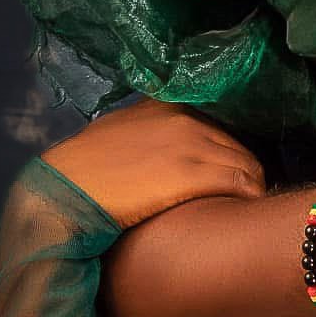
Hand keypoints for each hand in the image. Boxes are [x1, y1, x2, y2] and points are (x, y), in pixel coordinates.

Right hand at [41, 100, 265, 228]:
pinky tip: (249, 210)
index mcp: (163, 107)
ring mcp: (188, 144)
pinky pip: (240, 182)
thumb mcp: (114, 135)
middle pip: (237, 144)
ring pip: (246, 163)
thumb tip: (157, 147)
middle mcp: (182, 119)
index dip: (226, 149)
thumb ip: (142, 131)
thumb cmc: (82, 172)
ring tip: (251, 206)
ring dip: (253, 185)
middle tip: (248, 194)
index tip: (228, 169)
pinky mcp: (190, 174)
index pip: (216, 124)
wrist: (61, 192)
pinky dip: (250, 195)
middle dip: (246, 170)